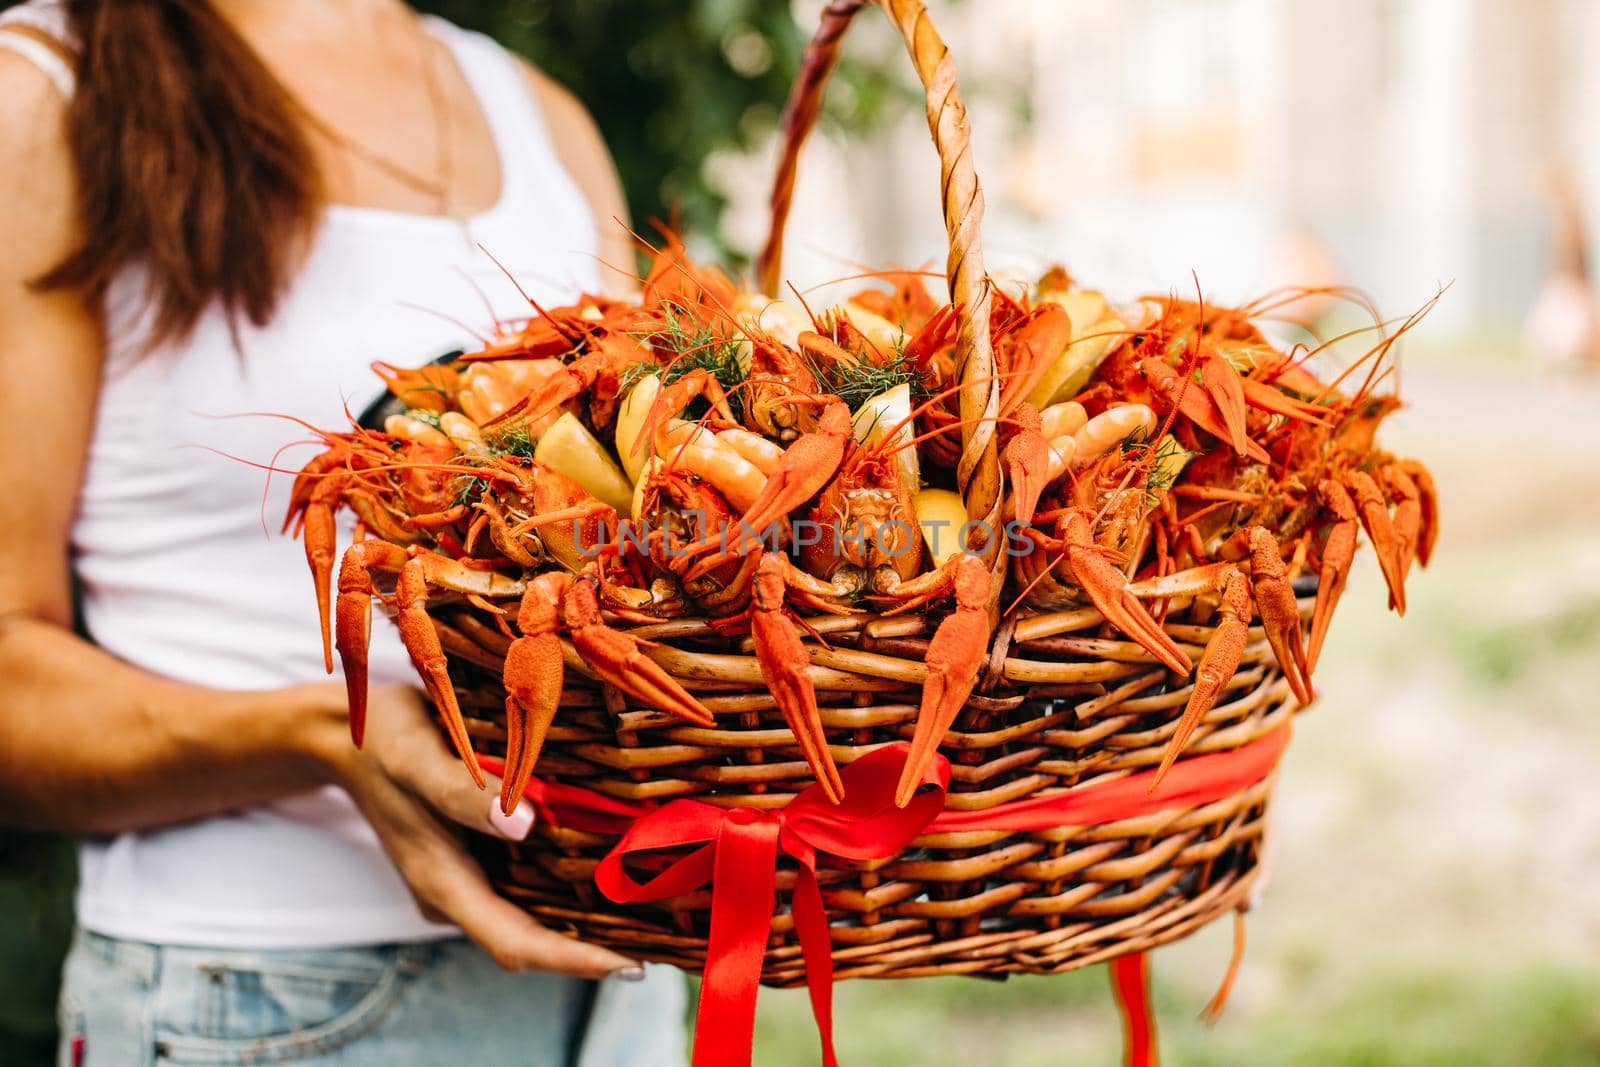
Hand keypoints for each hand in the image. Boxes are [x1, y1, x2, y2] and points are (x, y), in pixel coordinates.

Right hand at [301, 681, 641, 979]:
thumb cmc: (384, 739)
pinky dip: (571, 882)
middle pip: (533, 939)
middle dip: (596, 946)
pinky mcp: (477, 855)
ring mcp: (468, 877)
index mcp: (443, 883)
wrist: (346, 732)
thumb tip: (522, 825)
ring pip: (535, 913)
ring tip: (658, 911)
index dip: (573, 960)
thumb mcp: (417, 757)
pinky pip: (530, 882)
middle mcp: (459, 892)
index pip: (515, 943)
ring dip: (589, 917)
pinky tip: (616, 865)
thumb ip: (461, 795)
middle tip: (667, 938)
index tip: (630, 965)